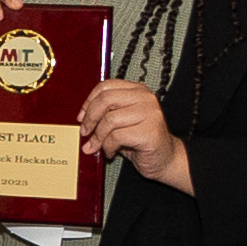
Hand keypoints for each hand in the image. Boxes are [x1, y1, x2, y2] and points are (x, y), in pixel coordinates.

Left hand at [83, 78, 190, 197]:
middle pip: (106, 99)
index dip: (89, 102)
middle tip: (85, 132)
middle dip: (90, 118)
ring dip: (98, 136)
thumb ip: (106, 113)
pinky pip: (117, 137)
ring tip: (98, 146)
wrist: (164, 159)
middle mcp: (145, 98)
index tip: (82, 116)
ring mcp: (150, 114)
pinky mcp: (149, 131)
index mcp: (137, 90)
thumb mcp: (121, 121)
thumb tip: (83, 117)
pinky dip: (108, 147)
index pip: (106, 86)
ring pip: (110, 119)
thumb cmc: (141, 140)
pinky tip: (112, 152)